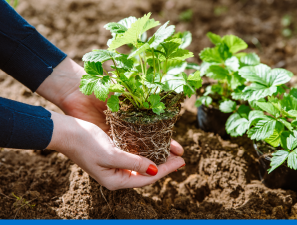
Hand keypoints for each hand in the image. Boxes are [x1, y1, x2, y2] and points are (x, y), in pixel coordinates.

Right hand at [37, 57, 184, 188]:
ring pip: (142, 164)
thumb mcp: (111, 154)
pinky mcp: (113, 155)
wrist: (65, 132)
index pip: (147, 177)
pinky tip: (154, 146)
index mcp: (116, 180)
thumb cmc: (85, 143)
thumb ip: (133, 162)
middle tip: (181, 158)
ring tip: (171, 153)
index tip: (182, 162)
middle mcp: (116, 175)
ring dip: (156, 158)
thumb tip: (154, 170)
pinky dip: (146, 152)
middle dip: (164, 165)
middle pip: (146, 172)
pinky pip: (134, 156)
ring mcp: (115, 165)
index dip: (166, 170)